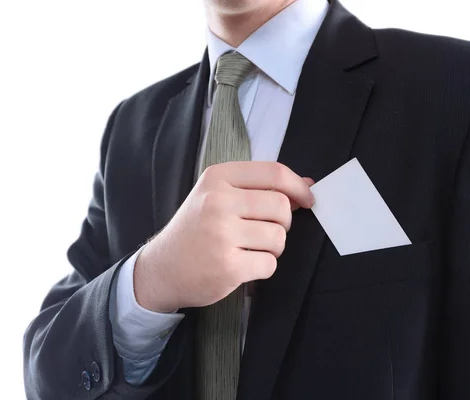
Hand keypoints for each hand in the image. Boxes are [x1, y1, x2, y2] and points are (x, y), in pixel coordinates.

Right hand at [133, 161, 314, 312]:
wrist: (161, 269)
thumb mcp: (217, 196)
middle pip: (281, 206)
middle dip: (282, 222)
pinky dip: (263, 267)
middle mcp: (218, 202)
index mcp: (217, 178)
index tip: (307, 200)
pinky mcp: (228, 267)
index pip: (274, 172)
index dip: (298, 187)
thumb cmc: (196, 229)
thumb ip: (259, 187)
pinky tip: (242, 264)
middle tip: (263, 230)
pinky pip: (269, 264)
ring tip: (248, 249)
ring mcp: (222, 235)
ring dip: (272, 247)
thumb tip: (308, 184)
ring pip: (279, 237)